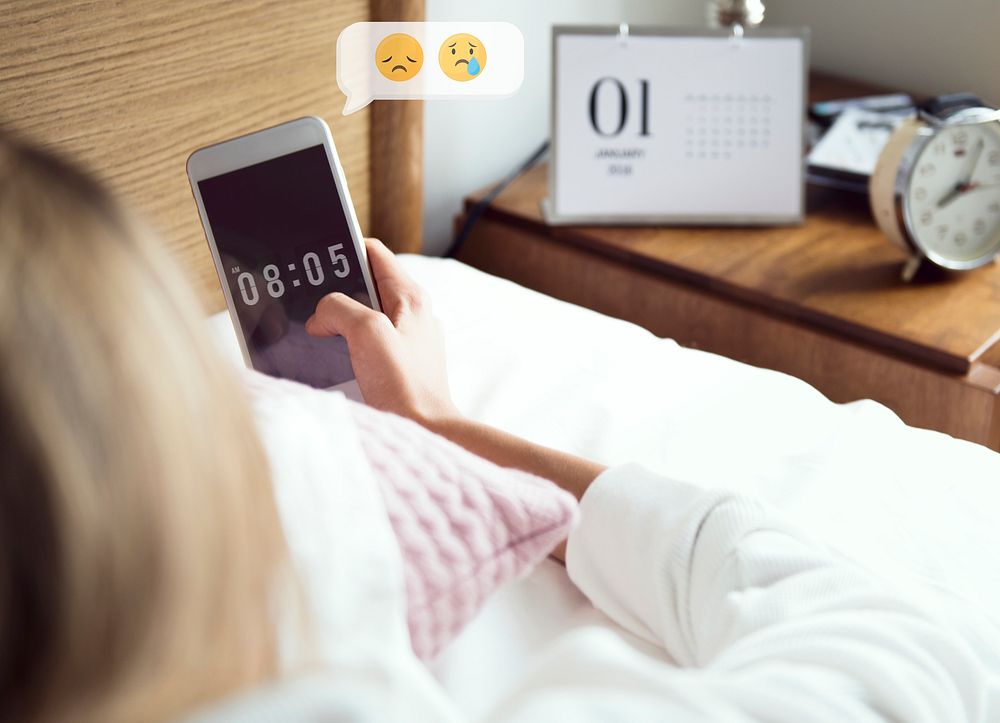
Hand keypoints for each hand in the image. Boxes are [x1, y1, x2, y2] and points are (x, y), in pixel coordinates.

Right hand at [305, 238, 460, 424]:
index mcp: (410, 297)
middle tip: (309, 296)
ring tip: (317, 327)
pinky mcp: (400, 361)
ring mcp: (408, 337)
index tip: (317, 258)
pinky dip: (348, 340)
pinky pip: (369, 339)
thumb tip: (321, 314)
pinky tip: (332, 353)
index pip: (374, 253)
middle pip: (368, 283)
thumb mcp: (366, 332)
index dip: (344, 250)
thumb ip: (339, 309)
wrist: (424, 428)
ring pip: (366, 313)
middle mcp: (413, 313)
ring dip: (340, 318)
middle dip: (337, 288)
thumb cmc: (404, 384)